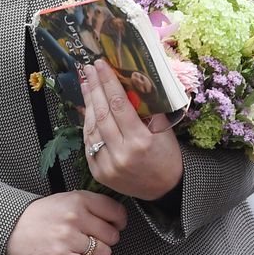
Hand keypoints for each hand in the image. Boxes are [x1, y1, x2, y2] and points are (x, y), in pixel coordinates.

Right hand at [6, 189, 127, 254]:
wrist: (11, 228)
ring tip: (89, 253)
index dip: (120, 221)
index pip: (115, 211)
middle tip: (97, 240)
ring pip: (104, 253)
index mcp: (79, 199)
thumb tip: (114, 216)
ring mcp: (68, 238)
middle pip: (112, 235)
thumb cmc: (39, 215)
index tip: (116, 225)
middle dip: (108, 240)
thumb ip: (87, 204)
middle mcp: (76, 217)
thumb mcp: (64, 199)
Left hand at [81, 59, 182, 200]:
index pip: (119, 104)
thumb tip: (131, 83)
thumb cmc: (166, 156)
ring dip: (87, 104)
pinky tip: (87, 108)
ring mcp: (107, 165)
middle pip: (102, 114)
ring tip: (87, 84)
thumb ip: (146, 109)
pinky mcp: (99, 173)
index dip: (108, 82)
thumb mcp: (163, 130)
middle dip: (94, 88)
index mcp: (140, 141)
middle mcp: (121, 154)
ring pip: (91, 128)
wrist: (164, 189)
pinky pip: (89, 144)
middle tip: (89, 69)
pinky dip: (87, 125)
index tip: (101, 64)